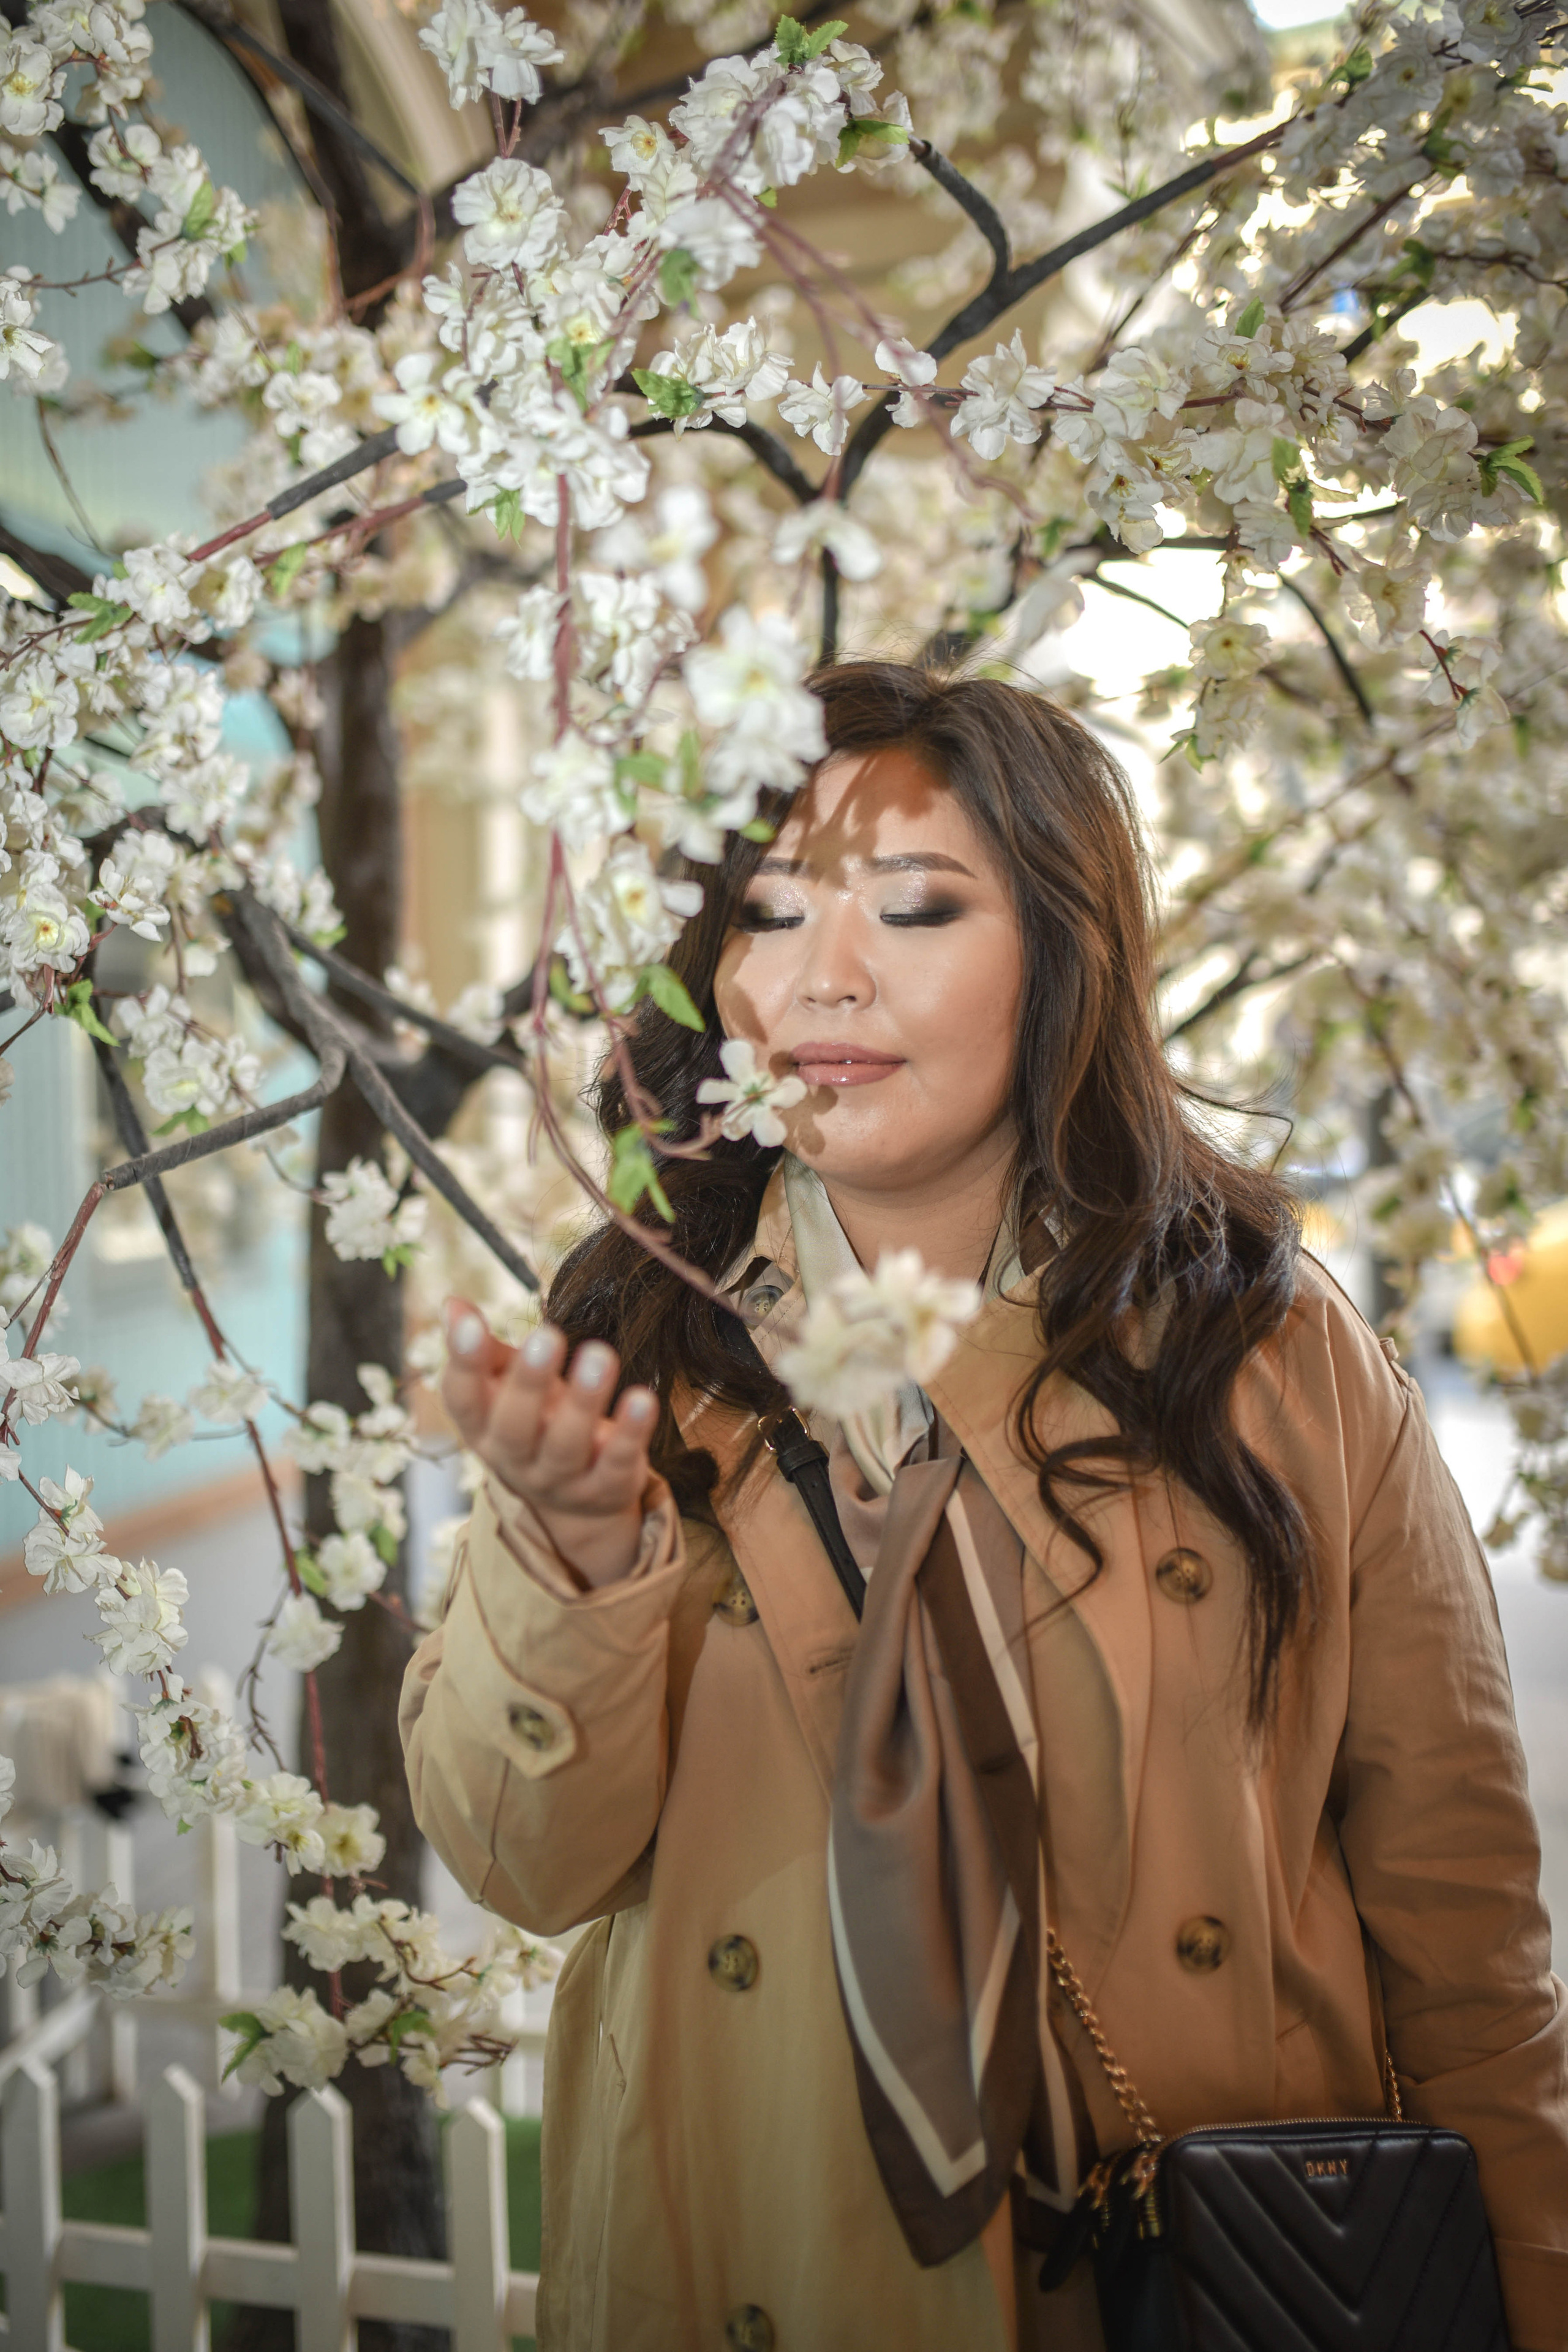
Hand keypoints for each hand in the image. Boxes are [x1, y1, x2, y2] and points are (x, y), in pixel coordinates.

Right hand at [441, 1299, 657, 1587]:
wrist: (573, 1501)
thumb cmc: (534, 1422)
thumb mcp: (504, 1390)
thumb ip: (484, 1350)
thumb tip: (454, 1304)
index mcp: (483, 1429)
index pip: (464, 1399)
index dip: (463, 1362)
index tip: (469, 1323)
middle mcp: (515, 1459)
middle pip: (515, 1426)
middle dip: (529, 1381)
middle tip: (547, 1335)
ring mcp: (560, 1479)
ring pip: (567, 1445)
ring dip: (584, 1401)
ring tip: (600, 1354)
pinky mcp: (605, 1488)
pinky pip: (617, 1462)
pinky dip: (630, 1431)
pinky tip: (642, 1399)